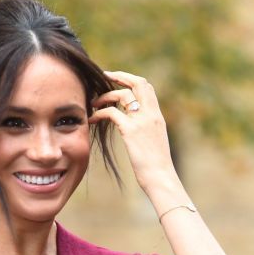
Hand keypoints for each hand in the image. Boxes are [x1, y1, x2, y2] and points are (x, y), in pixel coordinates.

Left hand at [89, 70, 176, 192]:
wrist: (161, 178)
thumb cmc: (156, 167)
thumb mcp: (154, 143)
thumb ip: (147, 131)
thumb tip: (136, 131)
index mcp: (157, 116)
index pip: (147, 87)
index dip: (131, 80)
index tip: (117, 80)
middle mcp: (152, 114)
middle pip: (138, 82)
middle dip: (120, 76)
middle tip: (104, 76)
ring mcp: (142, 121)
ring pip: (123, 94)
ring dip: (105, 96)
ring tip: (93, 103)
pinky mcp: (131, 131)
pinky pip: (111, 112)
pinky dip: (99, 113)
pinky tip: (92, 119)